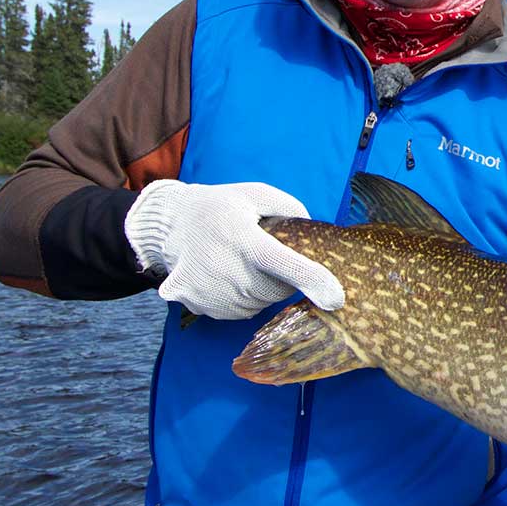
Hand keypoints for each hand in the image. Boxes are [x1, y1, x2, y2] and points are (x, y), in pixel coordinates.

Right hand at [123, 180, 345, 318]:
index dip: (312, 280)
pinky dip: (241, 297)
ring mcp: (209, 291)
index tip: (336, 298)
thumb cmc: (221, 206)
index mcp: (244, 239)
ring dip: (260, 288)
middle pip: (276, 291)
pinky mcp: (198, 305)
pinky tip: (226, 273)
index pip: (283, 263)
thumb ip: (290, 208)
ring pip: (259, 304)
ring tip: (239, 261)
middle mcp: (226, 269)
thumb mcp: (256, 194)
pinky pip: (238, 311)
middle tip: (261, 253)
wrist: (170, 224)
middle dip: (281, 278)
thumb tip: (313, 231)